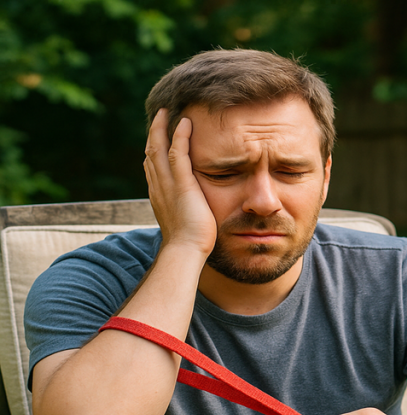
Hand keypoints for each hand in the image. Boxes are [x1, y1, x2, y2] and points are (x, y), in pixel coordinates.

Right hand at [144, 108, 217, 254]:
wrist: (186, 251)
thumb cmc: (190, 242)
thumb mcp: (184, 221)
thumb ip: (185, 209)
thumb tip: (194, 208)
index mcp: (159, 195)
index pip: (152, 165)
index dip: (153, 148)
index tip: (158, 135)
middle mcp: (158, 186)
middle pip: (150, 152)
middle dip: (153, 132)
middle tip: (159, 114)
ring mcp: (167, 184)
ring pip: (158, 148)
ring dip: (162, 128)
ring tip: (167, 111)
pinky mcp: (181, 184)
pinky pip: (177, 153)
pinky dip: (180, 136)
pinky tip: (185, 123)